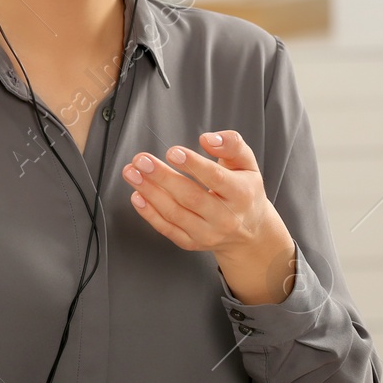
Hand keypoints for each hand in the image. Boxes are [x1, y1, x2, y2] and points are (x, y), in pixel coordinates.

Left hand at [121, 130, 295, 304]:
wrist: (250, 232)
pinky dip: (149, 213)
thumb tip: (208, 139)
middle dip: (163, 177)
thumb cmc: (245, 191)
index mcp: (241, 194)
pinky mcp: (193, 244)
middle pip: (190, 197)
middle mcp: (225, 217)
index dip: (193, 164)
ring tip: (132, 173)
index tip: (173, 152)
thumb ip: (232, 145)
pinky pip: (167, 230)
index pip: (216, 178)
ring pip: (175, 214)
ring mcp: (208, 233)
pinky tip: (137, 196)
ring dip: (149, 192)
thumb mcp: (247, 164)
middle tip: (142, 161)